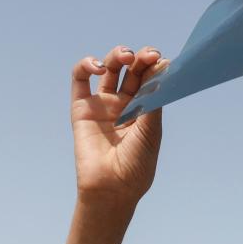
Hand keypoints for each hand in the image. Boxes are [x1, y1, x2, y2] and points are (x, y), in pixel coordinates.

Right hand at [68, 45, 167, 205]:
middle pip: (131, 71)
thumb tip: (163, 66)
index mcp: (145, 109)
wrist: (112, 188)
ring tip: (125, 57)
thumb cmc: (136, 165)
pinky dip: (85, 65)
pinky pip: (79, 79)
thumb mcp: (151, 130)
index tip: (161, 60)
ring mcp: (103, 105)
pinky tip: (96, 66)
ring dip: (116, 55)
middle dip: (140, 58)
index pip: (150, 79)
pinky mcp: (81, 108)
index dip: (155, 66)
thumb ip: (154, 99)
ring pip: (108, 69)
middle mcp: (124, 104)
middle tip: (148, 55)